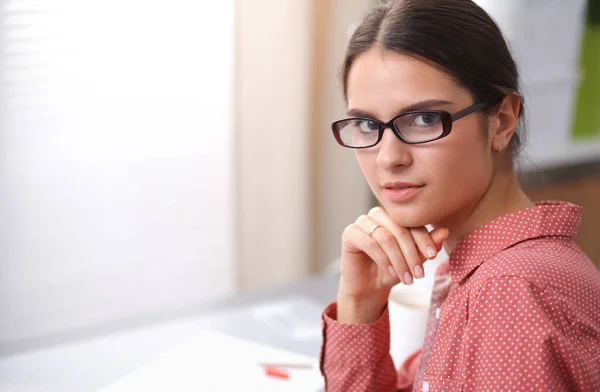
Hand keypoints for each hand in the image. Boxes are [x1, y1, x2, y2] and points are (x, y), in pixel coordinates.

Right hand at [337, 206, 447, 322]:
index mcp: (394, 216)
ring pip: (385, 236)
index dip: (424, 238)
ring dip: (398, 259)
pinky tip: (391, 271)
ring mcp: (362, 222)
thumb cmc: (392, 270)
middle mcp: (377, 214)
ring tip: (406, 277)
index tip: (432, 256)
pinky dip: (383, 259)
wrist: (369, 287)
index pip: (411, 222)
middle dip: (411, 253)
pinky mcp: (349, 233)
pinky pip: (369, 242)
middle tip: (419, 274)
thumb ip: (427, 245)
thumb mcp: (413, 259)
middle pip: (399, 229)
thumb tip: (445, 231)